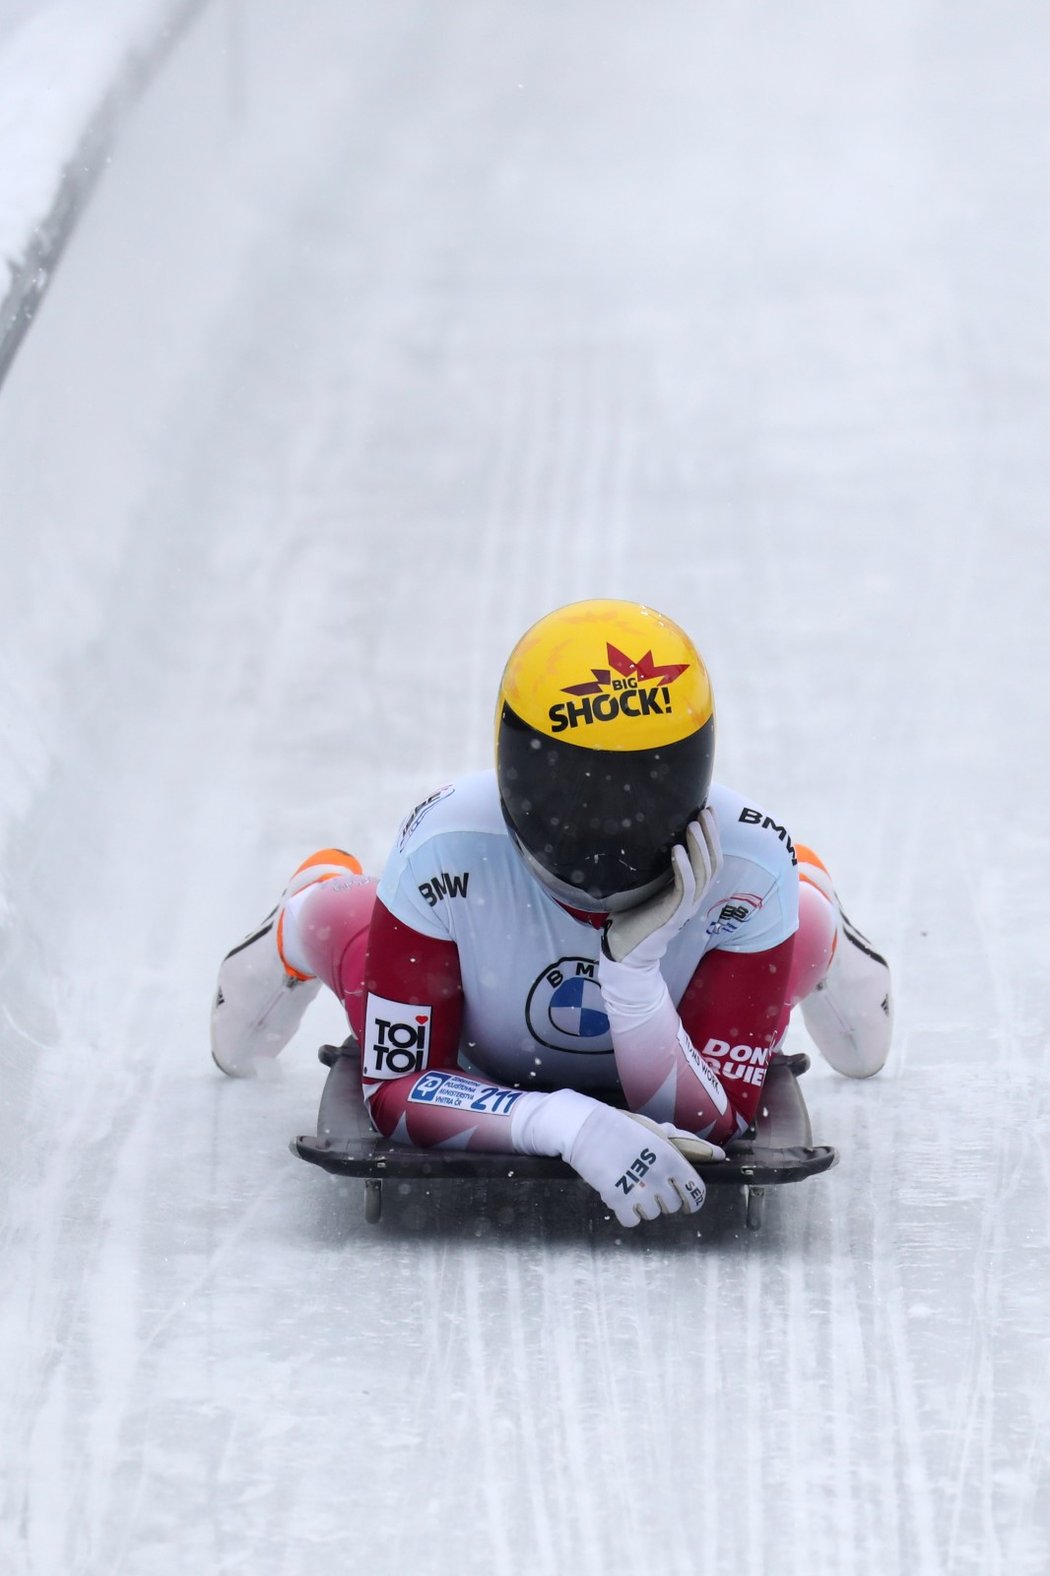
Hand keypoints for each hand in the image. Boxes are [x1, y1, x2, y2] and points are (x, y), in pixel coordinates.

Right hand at [512, 1088, 711, 1225]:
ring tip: (632, 1186)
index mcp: (671, 1157)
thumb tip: (718, 1155)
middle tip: (650, 1184)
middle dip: (665, 1199)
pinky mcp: (616, 1199)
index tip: (686, 1199)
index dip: (692, 1199)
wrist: (585, 1128)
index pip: (696, 1192)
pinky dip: (628, 1213)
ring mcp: (637, 1190)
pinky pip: (632, 1220)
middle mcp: (657, 1176)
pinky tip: (622, 1196)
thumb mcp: (657, 1130)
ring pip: (653, 1214)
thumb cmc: (624, 1128)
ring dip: (645, 1205)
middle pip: (673, 1206)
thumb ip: (689, 1144)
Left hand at [601, 808, 721, 966]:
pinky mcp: (673, 915)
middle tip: (705, 812)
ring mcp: (686, 907)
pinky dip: (684, 869)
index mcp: (691, 889)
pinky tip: (677, 850)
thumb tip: (644, 833)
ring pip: (703, 873)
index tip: (709, 810)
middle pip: (713, 863)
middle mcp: (694, 897)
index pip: (711, 859)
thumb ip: (654, 866)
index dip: (713, 836)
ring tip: (693, 825)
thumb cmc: (633, 916)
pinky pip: (685, 889)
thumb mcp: (647, 885)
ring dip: (699, 847)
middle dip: (711, 836)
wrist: (626, 950)